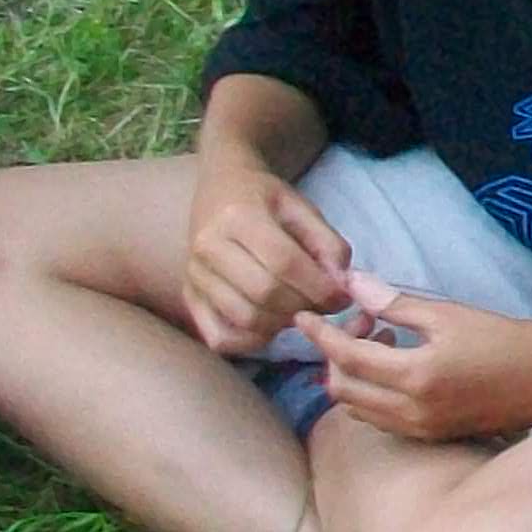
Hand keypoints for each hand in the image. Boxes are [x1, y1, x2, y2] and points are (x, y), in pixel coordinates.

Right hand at [184, 162, 350, 355]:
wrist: (220, 190)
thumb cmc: (265, 200)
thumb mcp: (302, 208)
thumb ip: (328, 244)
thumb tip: (341, 284)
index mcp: (239, 217)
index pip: (284, 262)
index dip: (320, 286)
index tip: (342, 296)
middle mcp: (208, 247)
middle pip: (264, 293)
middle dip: (304, 306)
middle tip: (324, 305)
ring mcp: (194, 275)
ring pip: (244, 318)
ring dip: (282, 324)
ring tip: (298, 311)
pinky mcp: (189, 298)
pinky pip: (219, 337)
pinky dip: (251, 341)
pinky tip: (270, 325)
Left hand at [290, 276, 531, 441]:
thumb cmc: (503, 339)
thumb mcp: (448, 314)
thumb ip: (395, 304)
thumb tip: (353, 284)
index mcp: (415, 376)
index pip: (346, 357)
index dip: (319, 335)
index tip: (302, 317)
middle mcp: (411, 411)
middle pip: (342, 390)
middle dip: (336, 356)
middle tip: (359, 324)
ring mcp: (420, 429)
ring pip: (358, 408)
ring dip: (353, 377)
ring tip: (380, 342)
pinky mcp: (431, 436)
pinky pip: (381, 419)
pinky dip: (372, 394)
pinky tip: (395, 368)